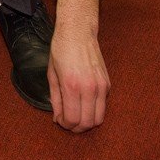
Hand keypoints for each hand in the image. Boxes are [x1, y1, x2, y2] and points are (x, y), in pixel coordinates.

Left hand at [48, 0, 108, 132]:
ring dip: (87, 122)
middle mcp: (89, 88)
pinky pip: (103, 106)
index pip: (73, 119)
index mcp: (71, 86)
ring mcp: (101, 86)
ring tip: (76, 115)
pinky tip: (84, 103)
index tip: (60, 121)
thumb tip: (58, 118)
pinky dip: (93, 110)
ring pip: (99, 118)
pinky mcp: (108, 83)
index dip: (65, 125)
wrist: (78, 32)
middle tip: (68, 122)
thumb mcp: (52, 75)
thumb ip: (55, 100)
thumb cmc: (61, 50)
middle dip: (76, 128)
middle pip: (87, 123)